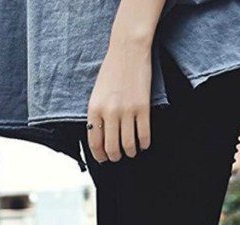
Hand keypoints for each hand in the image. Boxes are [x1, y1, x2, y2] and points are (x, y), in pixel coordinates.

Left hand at [87, 34, 152, 162]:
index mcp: (94, 109)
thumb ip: (98, 115)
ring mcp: (127, 111)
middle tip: (118, 157)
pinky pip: (144, 134)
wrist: (128, 50)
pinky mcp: (143, 107)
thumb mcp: (97, 94)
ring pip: (128, 144)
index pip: (95, 142)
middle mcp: (109, 112)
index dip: (100, 155)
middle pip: (112, 148)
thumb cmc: (112, 70)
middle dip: (115, 157)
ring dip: (130, 152)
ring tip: (132, 151)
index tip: (104, 158)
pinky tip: (144, 143)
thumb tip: (101, 138)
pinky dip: (144, 143)